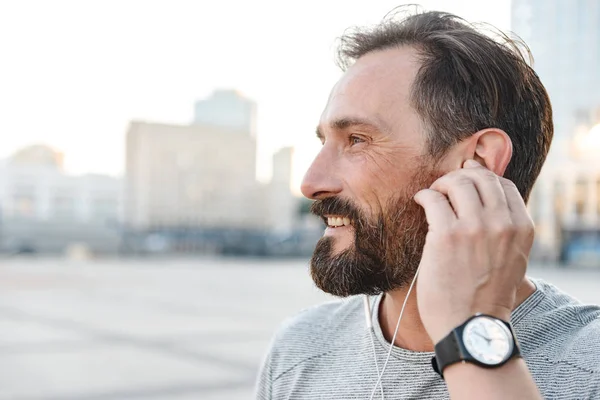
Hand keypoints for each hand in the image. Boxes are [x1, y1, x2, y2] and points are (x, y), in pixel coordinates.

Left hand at [413, 159, 533, 343]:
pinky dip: (424, 195)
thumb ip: (507, 229)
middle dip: (460, 176)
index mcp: (522, 228)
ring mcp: (474, 227)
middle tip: (445, 186)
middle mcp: (502, 223)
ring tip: (432, 194)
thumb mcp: (514, 259)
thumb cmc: (487, 295)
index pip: (503, 184)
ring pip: (457, 183)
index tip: (466, 180)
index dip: (481, 177)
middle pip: (480, 177)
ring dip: (441, 184)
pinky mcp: (446, 235)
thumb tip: (489, 200)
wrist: (471, 325)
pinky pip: (432, 199)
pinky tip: (420, 201)